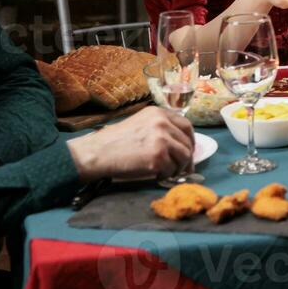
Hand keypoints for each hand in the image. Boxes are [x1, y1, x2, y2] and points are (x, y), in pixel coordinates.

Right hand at [67, 107, 194, 181]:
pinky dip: (166, 176)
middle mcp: (162, 122)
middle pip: (187, 142)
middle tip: (183, 168)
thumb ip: (160, 128)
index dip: (190, 140)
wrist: (97, 153)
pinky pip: (172, 170)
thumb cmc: (115, 141)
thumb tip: (179, 144)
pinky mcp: (158, 157)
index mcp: (158, 113)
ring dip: (178, 168)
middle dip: (187, 157)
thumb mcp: (140, 124)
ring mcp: (162, 139)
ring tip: (167, 173)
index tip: (189, 150)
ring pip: (184, 157)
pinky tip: (156, 175)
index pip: (186, 125)